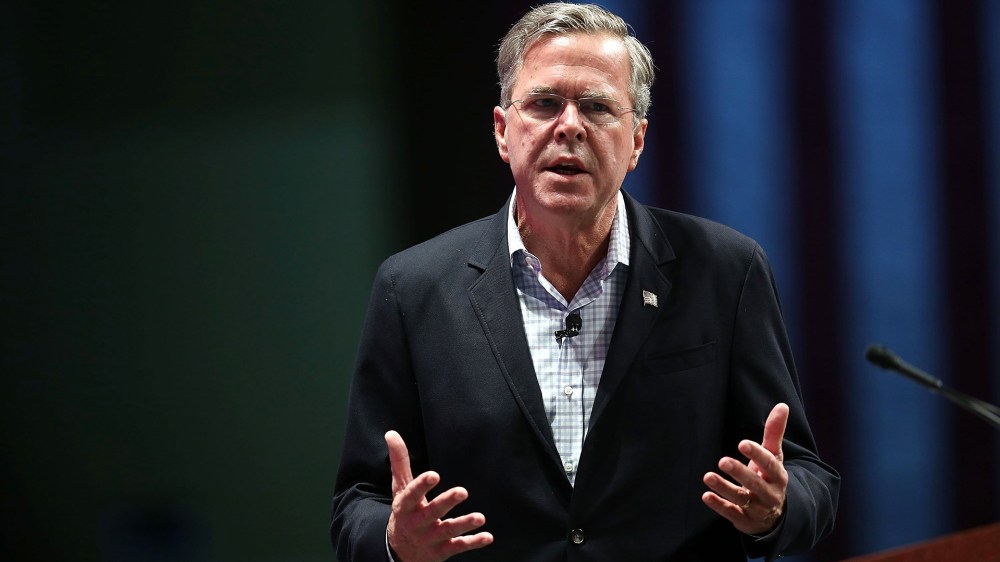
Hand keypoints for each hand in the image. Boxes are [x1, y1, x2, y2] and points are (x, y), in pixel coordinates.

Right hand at [385, 430, 492, 561]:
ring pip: (448, 531)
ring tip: (480, 517)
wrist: (401, 551)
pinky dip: (473, 543)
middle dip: (446, 503)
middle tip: (463, 491)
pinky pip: (459, 546)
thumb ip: (399, 461)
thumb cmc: (405, 511)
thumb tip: (391, 433)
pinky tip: (487, 537)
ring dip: (464, 524)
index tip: (434, 475)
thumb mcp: (400, 487)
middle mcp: (418, 523)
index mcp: (406, 506)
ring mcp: (431, 538)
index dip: (422, 485)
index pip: (412, 494)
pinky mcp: (443, 550)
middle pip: (432, 512)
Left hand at [701, 403, 788, 535]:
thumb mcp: (774, 457)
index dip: (757, 454)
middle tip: (722, 461)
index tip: (743, 443)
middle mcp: (769, 494)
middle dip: (740, 472)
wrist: (775, 515)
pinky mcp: (744, 520)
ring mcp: (757, 508)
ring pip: (740, 498)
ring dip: (724, 488)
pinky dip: (719, 505)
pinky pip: (731, 513)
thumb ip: (774, 432)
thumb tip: (782, 405)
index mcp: (778, 476)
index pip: (770, 465)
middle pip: (755, 484)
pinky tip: (706, 496)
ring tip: (707, 476)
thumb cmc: (769, 477)